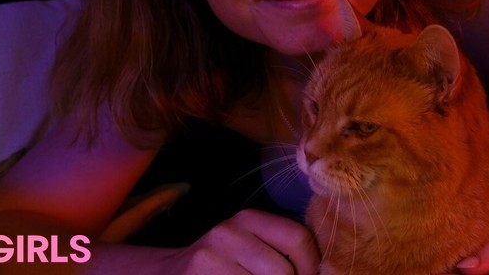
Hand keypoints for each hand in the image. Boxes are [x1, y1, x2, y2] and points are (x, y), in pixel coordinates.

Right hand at [171, 209, 319, 273]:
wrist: (168, 274)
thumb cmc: (223, 264)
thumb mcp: (251, 245)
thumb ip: (282, 250)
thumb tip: (320, 271)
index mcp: (248, 218)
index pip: (298, 237)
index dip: (312, 266)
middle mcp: (228, 231)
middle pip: (282, 270)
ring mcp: (209, 256)